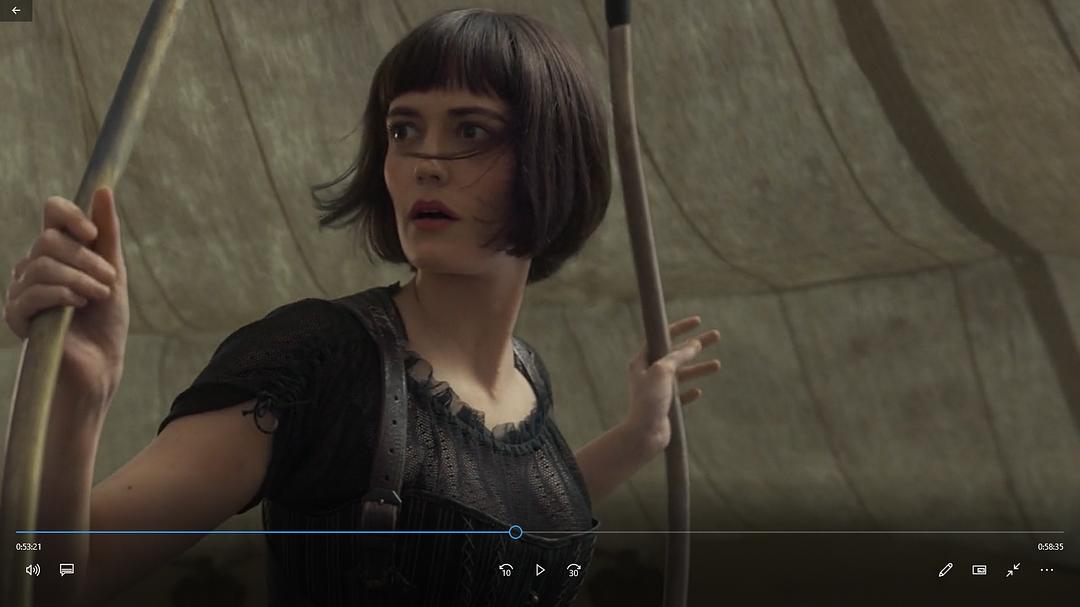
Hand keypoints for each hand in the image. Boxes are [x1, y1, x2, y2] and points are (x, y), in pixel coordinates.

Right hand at [3, 187, 129, 407]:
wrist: (100, 363)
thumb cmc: (107, 319)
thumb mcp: (113, 271)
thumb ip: (107, 234)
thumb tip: (103, 190)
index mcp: (58, 251)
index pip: (51, 213)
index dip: (70, 214)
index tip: (93, 233)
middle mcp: (34, 265)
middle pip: (48, 239)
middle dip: (86, 258)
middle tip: (110, 280)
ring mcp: (21, 289)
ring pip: (41, 264)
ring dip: (80, 278)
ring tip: (99, 295)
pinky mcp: (15, 315)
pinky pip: (32, 292)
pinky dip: (62, 294)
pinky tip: (79, 306)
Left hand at [625, 316, 720, 452]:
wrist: (644, 434)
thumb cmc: (650, 399)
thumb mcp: (664, 370)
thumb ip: (679, 355)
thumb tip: (694, 343)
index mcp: (642, 361)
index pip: (662, 337)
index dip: (680, 327)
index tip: (698, 321)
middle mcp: (647, 374)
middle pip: (676, 354)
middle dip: (696, 345)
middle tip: (717, 336)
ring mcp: (656, 391)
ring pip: (681, 375)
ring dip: (698, 368)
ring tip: (718, 365)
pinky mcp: (664, 407)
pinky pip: (679, 396)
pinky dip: (689, 392)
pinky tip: (698, 392)